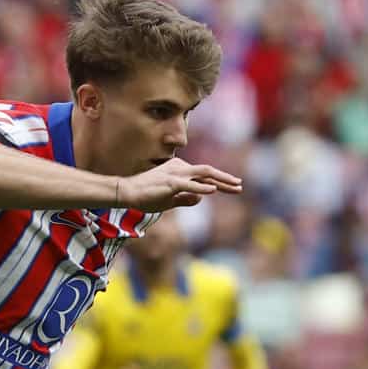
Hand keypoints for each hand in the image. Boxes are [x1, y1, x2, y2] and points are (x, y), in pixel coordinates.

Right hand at [117, 159, 242, 210]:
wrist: (127, 193)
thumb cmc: (146, 197)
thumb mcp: (171, 200)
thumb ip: (186, 199)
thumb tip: (201, 198)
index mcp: (180, 170)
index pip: (205, 176)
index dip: (221, 182)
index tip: (235, 187)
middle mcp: (180, 168)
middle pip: (208, 172)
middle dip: (226, 179)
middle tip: (240, 186)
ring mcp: (176, 174)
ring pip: (204, 174)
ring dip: (221, 180)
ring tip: (234, 186)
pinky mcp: (171, 182)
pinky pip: (190, 185)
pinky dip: (202, 188)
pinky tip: (214, 191)